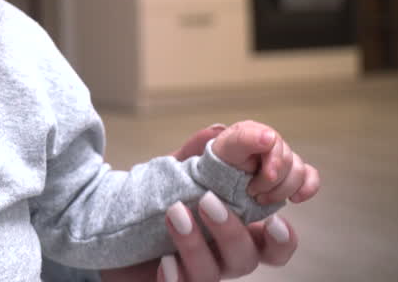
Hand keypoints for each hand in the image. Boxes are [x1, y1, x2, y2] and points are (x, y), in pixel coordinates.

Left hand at [99, 125, 299, 281]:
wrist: (110, 218)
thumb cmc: (160, 193)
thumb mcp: (182, 166)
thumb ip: (207, 148)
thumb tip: (229, 131)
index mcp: (239, 228)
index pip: (278, 240)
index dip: (286, 232)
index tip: (281, 208)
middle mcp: (223, 255)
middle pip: (248, 256)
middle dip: (233, 230)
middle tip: (208, 199)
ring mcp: (197, 272)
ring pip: (213, 274)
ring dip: (196, 245)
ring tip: (175, 212)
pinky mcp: (169, 281)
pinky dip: (175, 277)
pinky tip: (165, 261)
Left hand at [212, 120, 320, 205]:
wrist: (218, 187)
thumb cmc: (220, 165)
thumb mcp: (225, 150)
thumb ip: (243, 139)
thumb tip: (270, 136)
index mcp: (255, 132)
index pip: (275, 141)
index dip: (274, 162)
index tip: (268, 176)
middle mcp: (271, 142)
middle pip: (288, 161)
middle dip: (269, 182)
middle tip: (251, 190)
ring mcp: (283, 158)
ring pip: (299, 172)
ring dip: (281, 190)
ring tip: (260, 197)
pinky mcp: (292, 174)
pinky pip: (311, 177)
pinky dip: (307, 188)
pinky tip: (295, 198)